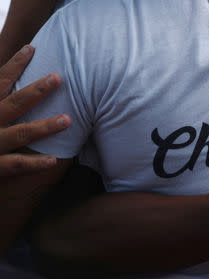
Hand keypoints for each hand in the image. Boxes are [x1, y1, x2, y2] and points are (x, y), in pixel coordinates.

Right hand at [0, 45, 70, 176]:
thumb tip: (4, 83)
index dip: (14, 65)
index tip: (31, 49)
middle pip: (14, 103)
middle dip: (36, 91)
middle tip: (58, 78)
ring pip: (20, 134)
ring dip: (44, 127)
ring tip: (67, 120)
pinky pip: (15, 166)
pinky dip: (34, 164)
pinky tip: (54, 160)